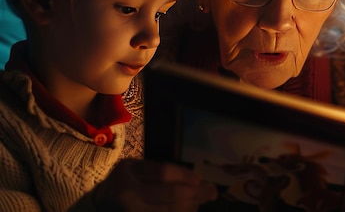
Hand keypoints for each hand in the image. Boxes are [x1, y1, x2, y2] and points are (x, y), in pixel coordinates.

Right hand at [93, 158, 216, 211]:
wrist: (99, 203)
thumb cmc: (126, 182)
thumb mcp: (138, 169)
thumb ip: (162, 173)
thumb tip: (198, 182)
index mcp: (130, 171)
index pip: (164, 172)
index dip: (185, 176)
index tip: (200, 180)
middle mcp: (129, 193)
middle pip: (170, 193)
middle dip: (196, 193)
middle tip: (212, 192)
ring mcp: (131, 211)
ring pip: (168, 211)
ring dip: (190, 207)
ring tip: (202, 201)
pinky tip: (189, 210)